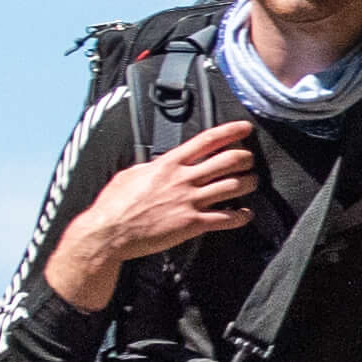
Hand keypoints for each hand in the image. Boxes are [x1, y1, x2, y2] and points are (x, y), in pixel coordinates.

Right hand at [40, 120, 260, 312]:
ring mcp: (190, 201)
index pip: (207, 141)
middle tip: (250, 160)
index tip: (245, 128)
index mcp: (169, 164)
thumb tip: (158, 164)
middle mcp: (183, 179)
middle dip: (245, 158)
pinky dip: (240, 216)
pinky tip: (245, 215)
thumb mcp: (131, 174)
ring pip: (233, 187)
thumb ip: (152, 167)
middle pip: (227, 161)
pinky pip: (225, 218)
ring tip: (252, 182)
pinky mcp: (192, 224)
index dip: (230, 132)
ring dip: (248, 183)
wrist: (109, 232)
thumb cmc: (115, 204)